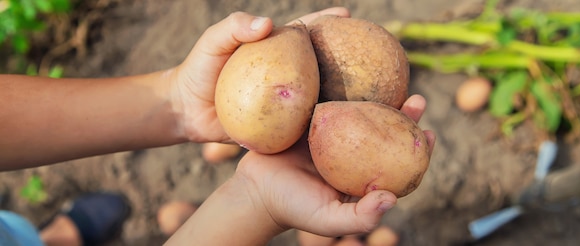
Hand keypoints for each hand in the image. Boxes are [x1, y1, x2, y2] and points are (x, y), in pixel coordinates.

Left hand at [169, 8, 350, 142]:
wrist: (185, 110)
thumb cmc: (199, 70)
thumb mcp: (213, 42)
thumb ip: (235, 27)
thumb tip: (268, 24)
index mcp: (274, 51)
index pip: (304, 33)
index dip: (326, 23)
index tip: (348, 16)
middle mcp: (284, 75)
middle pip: (320, 64)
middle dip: (345, 58)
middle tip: (371, 55)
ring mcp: (283, 101)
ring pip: (317, 95)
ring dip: (341, 93)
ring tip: (368, 91)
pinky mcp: (279, 126)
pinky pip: (301, 125)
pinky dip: (319, 124)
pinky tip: (339, 125)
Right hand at [234, 95, 435, 236]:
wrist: (254, 191)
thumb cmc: (293, 208)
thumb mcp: (327, 219)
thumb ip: (360, 217)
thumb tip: (392, 198)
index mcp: (360, 176)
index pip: (396, 162)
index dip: (416, 148)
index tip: (430, 133)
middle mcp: (350, 154)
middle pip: (383, 132)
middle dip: (404, 115)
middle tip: (418, 99)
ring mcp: (332, 135)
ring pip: (360, 113)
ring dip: (380, 96)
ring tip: (397, 80)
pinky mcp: (312, 120)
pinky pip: (332, 103)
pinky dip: (345, 89)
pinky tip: (357, 73)